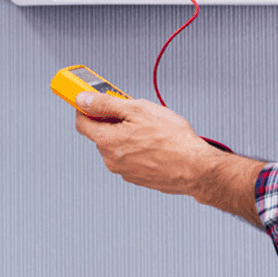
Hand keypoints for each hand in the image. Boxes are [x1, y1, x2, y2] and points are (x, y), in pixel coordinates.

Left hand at [72, 91, 220, 195]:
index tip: (92, 99)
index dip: (86, 107)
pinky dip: (138, 148)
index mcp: (107, 141)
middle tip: (133, 110)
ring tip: (151, 128)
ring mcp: (124, 171)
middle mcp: (111, 159)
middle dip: (113, 120)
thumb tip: (83, 99)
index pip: (82, 121)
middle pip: (102, 133)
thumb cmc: (173, 140)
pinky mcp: (138, 178)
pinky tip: (156, 142)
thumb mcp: (138, 109)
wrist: (196, 168)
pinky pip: (131, 157)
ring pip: (118, 145)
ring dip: (128, 134)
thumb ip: (106, 103)